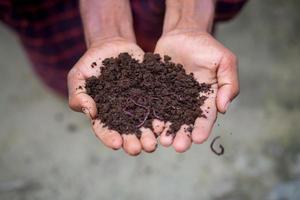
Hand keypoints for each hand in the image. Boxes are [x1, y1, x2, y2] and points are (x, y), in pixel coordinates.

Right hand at [68, 38, 162, 154]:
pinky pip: (156, 106)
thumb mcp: (78, 77)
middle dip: (132, 142)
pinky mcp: (150, 93)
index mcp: (103, 113)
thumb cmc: (90, 63)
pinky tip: (164, 123)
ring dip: (148, 135)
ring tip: (153, 143)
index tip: (116, 144)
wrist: (111, 47)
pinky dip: (160, 116)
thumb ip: (78, 95)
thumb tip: (89, 112)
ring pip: (144, 123)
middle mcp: (122, 113)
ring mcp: (137, 104)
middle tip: (138, 149)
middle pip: (127, 131)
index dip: (109, 138)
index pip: (104, 130)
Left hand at [155, 30, 238, 151]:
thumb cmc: (207, 47)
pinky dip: (152, 115)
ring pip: (168, 117)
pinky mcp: (157, 91)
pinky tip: (149, 125)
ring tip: (162, 141)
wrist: (183, 34)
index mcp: (206, 97)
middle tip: (178, 146)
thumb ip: (228, 84)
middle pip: (186, 122)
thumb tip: (223, 108)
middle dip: (183, 135)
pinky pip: (154, 104)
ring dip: (166, 131)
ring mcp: (172, 97)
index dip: (203, 128)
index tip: (198, 139)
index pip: (206, 116)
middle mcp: (188, 101)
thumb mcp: (225, 61)